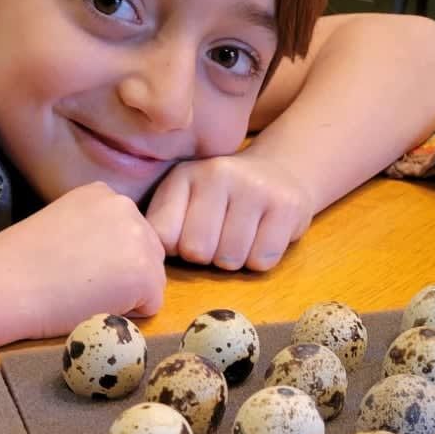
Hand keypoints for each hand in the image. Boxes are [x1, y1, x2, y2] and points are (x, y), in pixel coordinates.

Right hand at [0, 181, 166, 337]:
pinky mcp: (144, 273)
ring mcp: (139, 238)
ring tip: (84, 292)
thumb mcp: (61, 223)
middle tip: (79, 283)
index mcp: (103, 193)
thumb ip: (92, 231)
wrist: (4, 283)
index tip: (72, 263)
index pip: (126, 234)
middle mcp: (126, 206)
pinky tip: (93, 303)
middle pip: (146, 253)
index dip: (104, 259)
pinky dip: (127, 314)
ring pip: (151, 278)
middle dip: (122, 275)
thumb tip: (113, 258)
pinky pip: (151, 305)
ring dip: (126, 294)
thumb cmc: (18, 263)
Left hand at [145, 152, 314, 272]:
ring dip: (235, 260)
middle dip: (207, 257)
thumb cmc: (221, 201)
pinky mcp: (286, 205)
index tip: (189, 235)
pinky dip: (260, 259)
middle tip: (220, 236)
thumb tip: (148, 260)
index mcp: (184, 175)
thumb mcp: (185, 201)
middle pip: (198, 252)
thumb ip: (162, 225)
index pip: (164, 237)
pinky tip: (262, 235)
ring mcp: (254, 187)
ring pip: (230, 260)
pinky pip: (261, 260)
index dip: (177, 249)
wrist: (279, 173)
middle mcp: (217, 173)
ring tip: (242, 234)